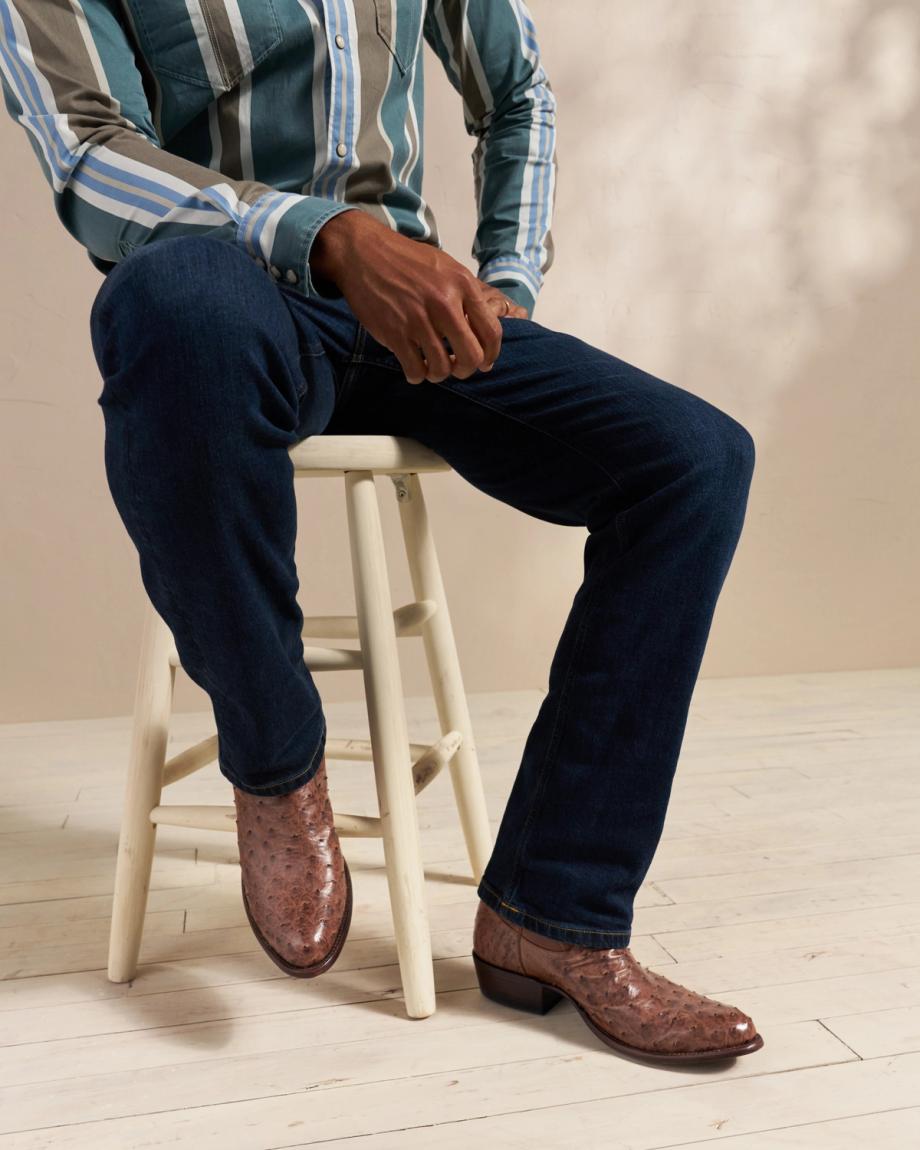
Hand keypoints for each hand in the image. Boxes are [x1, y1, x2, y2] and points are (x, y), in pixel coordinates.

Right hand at [310, 209, 519, 383]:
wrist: (363, 253)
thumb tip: (481, 332)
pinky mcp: (395, 333)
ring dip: (438, 374)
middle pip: (471, 357)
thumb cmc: (406, 260)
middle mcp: (444, 303)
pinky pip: (415, 370)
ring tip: (431, 367)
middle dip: (466, 369)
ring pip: (442, 368)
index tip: (484, 363)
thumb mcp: (446, 267)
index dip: (491, 355)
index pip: (491, 332)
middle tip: (456, 367)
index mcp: (462, 284)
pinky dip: (416, 376)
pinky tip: (414, 368)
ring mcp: (419, 319)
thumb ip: (465, 296)